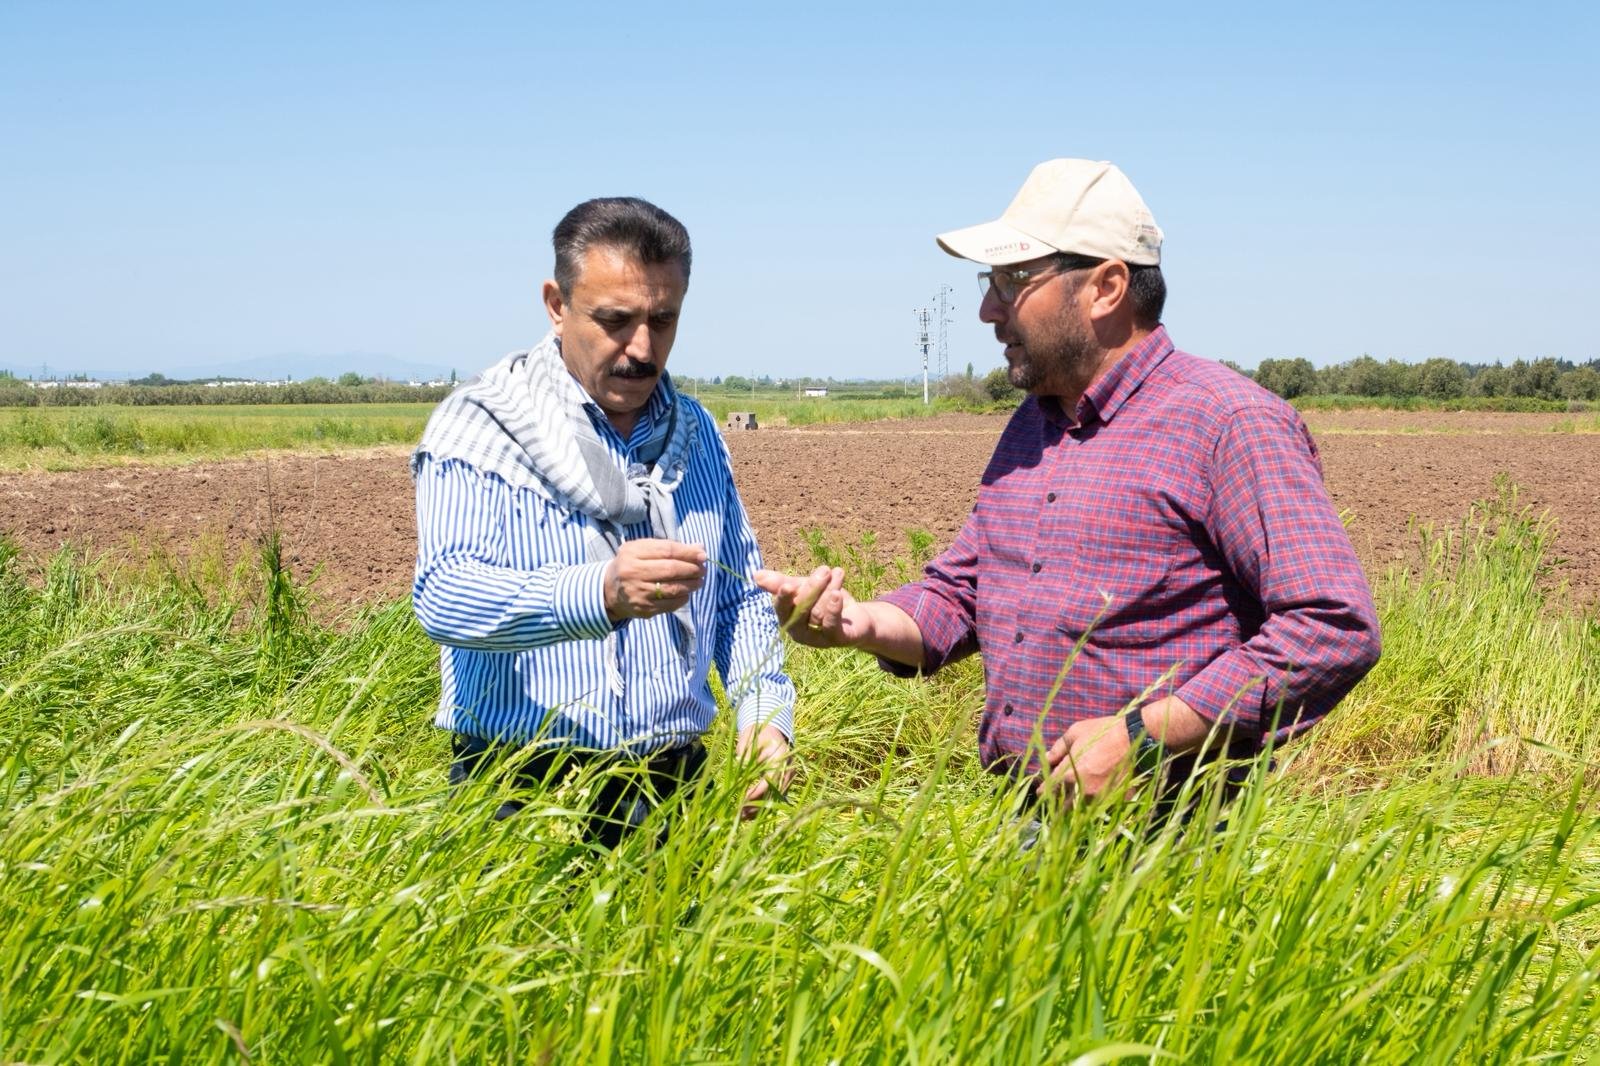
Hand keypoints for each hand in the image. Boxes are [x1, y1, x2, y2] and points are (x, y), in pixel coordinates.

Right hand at [603, 539, 706, 621]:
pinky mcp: (643, 609)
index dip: (688, 553)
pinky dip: (683, 598)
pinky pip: (670, 604)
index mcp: (632, 553)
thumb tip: (700, 548)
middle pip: (670, 569)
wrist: (610, 590)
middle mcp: (633, 572)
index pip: (667, 551)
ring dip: (691, 585)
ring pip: (672, 588)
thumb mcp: (644, 549)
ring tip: (700, 581)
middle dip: (692, 569)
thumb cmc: (633, 564)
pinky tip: (687, 593)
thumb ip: (669, 546)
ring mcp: (638, 592)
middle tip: (703, 569)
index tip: (702, 555)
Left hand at [736, 723, 792, 819]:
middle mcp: (788, 768)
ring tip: (742, 817)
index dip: (756, 793)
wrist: (770, 729)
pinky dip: (763, 805)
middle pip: (774, 794)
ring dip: (760, 809)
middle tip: (740, 814)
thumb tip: (737, 775)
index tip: (742, 802)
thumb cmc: (757, 734)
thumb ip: (744, 758)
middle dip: (757, 806)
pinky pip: (776, 797)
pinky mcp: (785, 781)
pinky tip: (749, 813)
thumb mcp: (748, 742)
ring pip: (776, 798)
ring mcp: (789, 776)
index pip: (770, 781)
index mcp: (781, 757)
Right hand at [752, 566, 869, 648]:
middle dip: (811, 587)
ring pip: (819, 610)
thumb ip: (782, 583)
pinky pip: (831, 624)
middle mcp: (800, 633)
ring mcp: (818, 639)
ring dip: (831, 588)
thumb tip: (755, 575)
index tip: (787, 585)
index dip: (783, 597)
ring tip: (837, 573)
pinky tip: (838, 594)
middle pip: (801, 609)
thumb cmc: (826, 603)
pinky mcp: (837, 639)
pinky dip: (834, 608)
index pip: (782, 608)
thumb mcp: (804, 589)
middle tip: (824, 570)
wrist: (858, 619)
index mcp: (788, 620)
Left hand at [1039, 714, 1132, 802]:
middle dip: (1060, 801)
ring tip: (1083, 791)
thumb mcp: (1075, 733)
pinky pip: (1104, 805)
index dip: (1044, 790)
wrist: (1136, 738)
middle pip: (1064, 804)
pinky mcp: (1117, 801)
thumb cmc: (1104, 732)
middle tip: (1060, 796)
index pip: (1049, 790)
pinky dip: (1100, 801)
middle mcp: (1082, 791)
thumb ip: (1058, 749)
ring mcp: (1100, 798)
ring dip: (1080, 801)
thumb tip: (1046, 759)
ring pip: (1083, 806)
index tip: (1041, 790)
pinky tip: (1102, 791)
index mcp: (1068, 775)